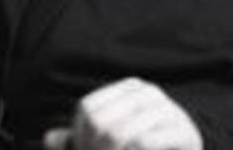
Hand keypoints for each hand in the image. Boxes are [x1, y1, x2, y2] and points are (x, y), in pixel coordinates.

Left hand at [43, 77, 202, 149]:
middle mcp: (148, 92)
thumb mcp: (110, 143)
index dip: (80, 138)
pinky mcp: (183, 131)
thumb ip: (79, 141)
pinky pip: (143, 144)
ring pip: (119, 134)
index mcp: (129, 88)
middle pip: (101, 122)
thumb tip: (49, 139)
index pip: (88, 109)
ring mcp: (167, 109)